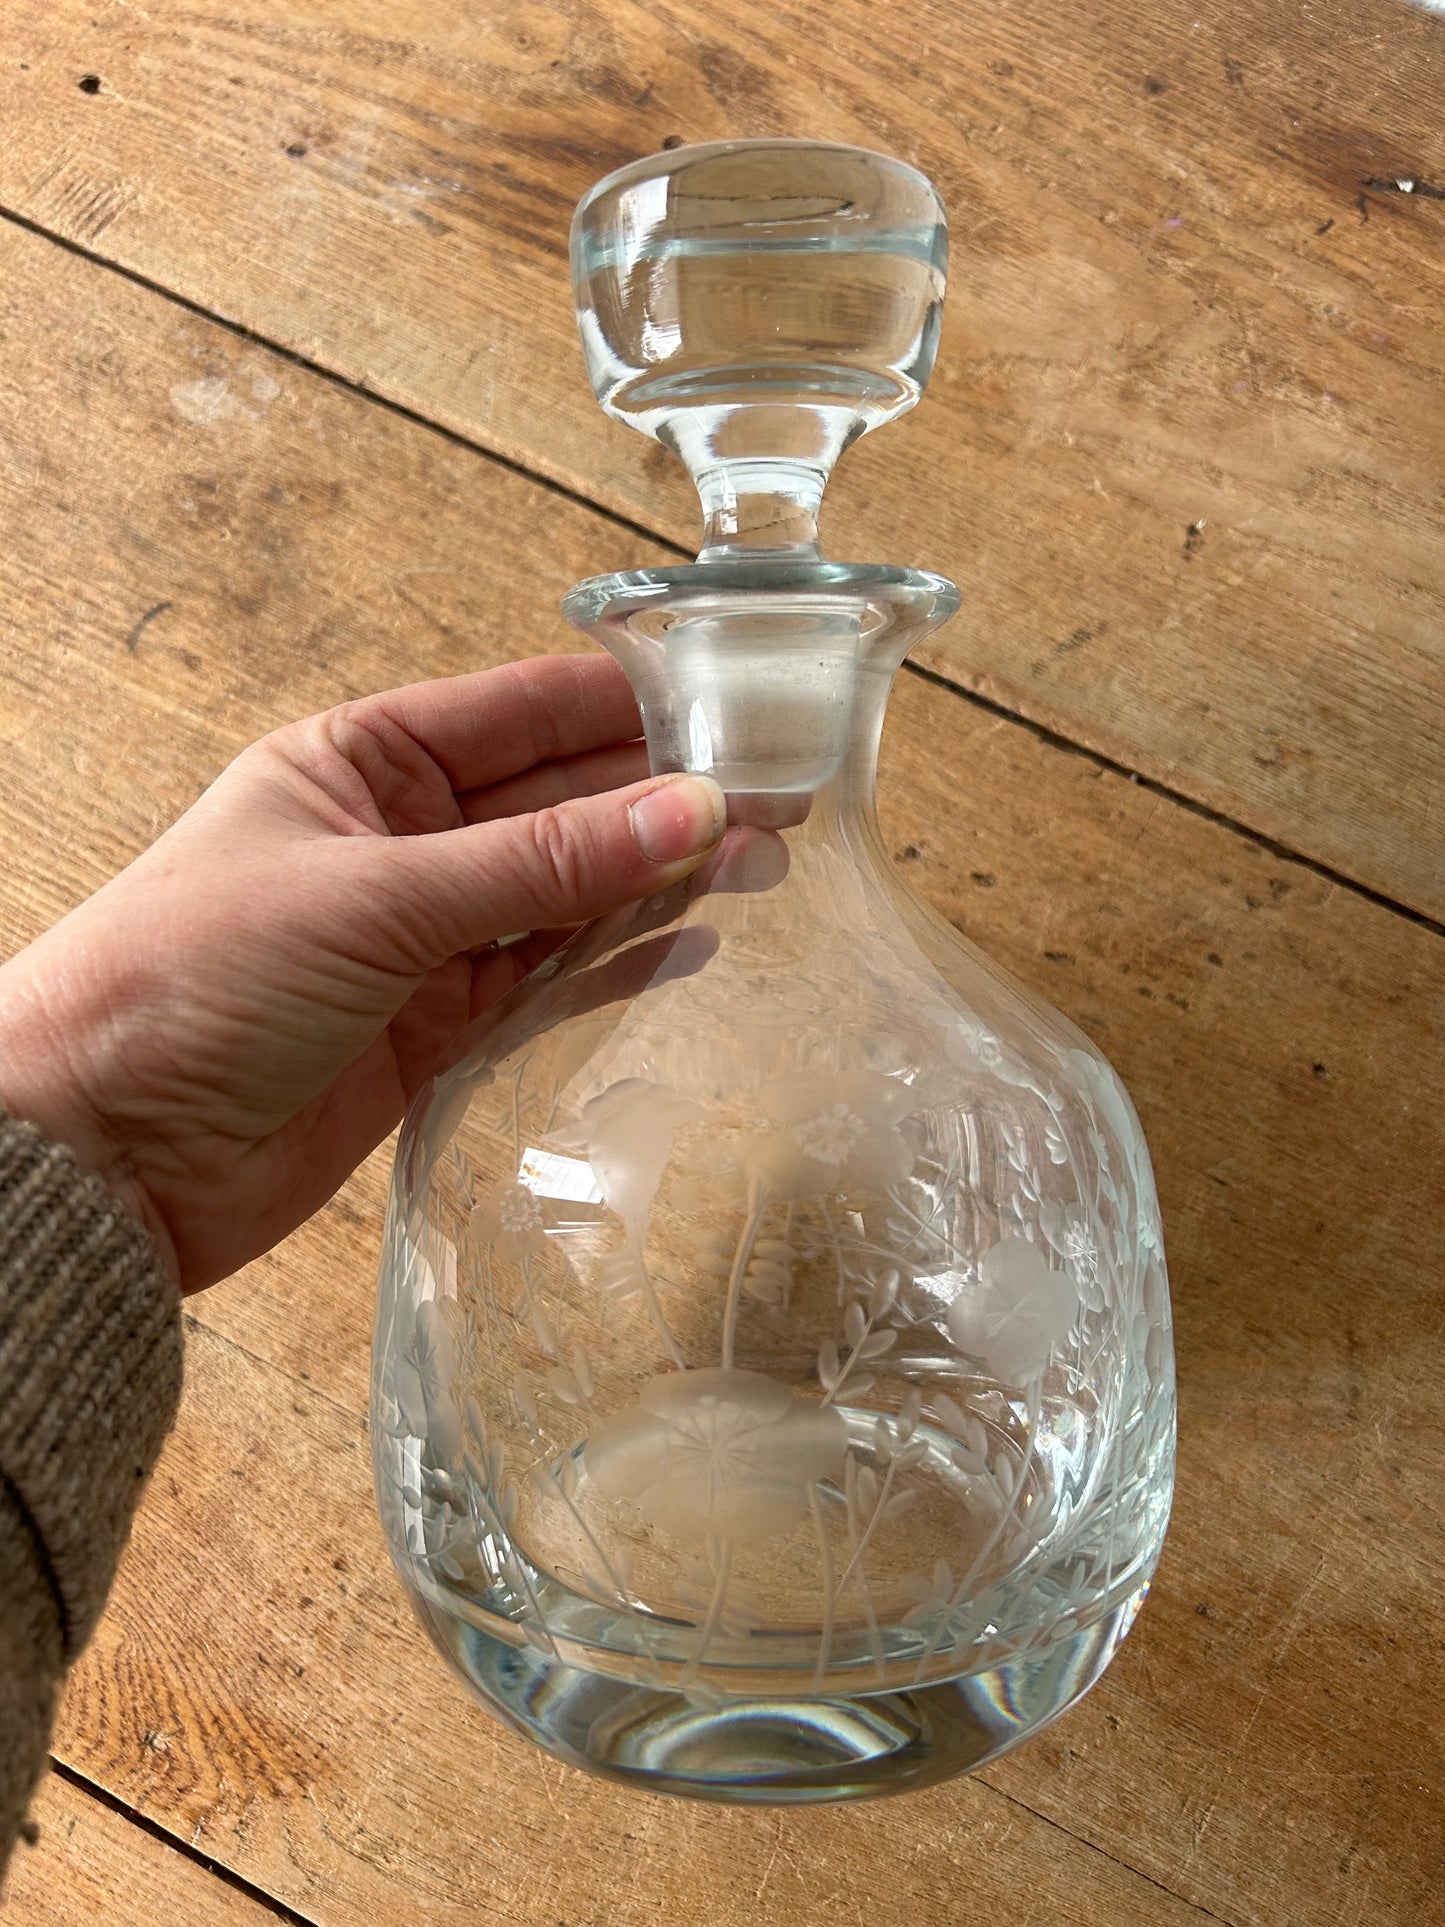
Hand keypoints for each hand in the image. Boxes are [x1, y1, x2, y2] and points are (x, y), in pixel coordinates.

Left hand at [0, 655, 724, 1290]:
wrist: (101, 1151)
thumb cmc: (184, 980)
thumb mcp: (375, 897)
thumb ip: (540, 864)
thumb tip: (685, 812)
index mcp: (360, 765)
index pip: (523, 713)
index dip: (628, 710)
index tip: (733, 711)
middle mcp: (396, 843)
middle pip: (558, 804)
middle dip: (661, 801)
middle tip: (772, 802)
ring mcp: (417, 940)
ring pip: (562, 897)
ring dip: (653, 884)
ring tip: (759, 866)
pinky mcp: (432, 1032)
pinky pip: (544, 983)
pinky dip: (614, 967)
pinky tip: (689, 945)